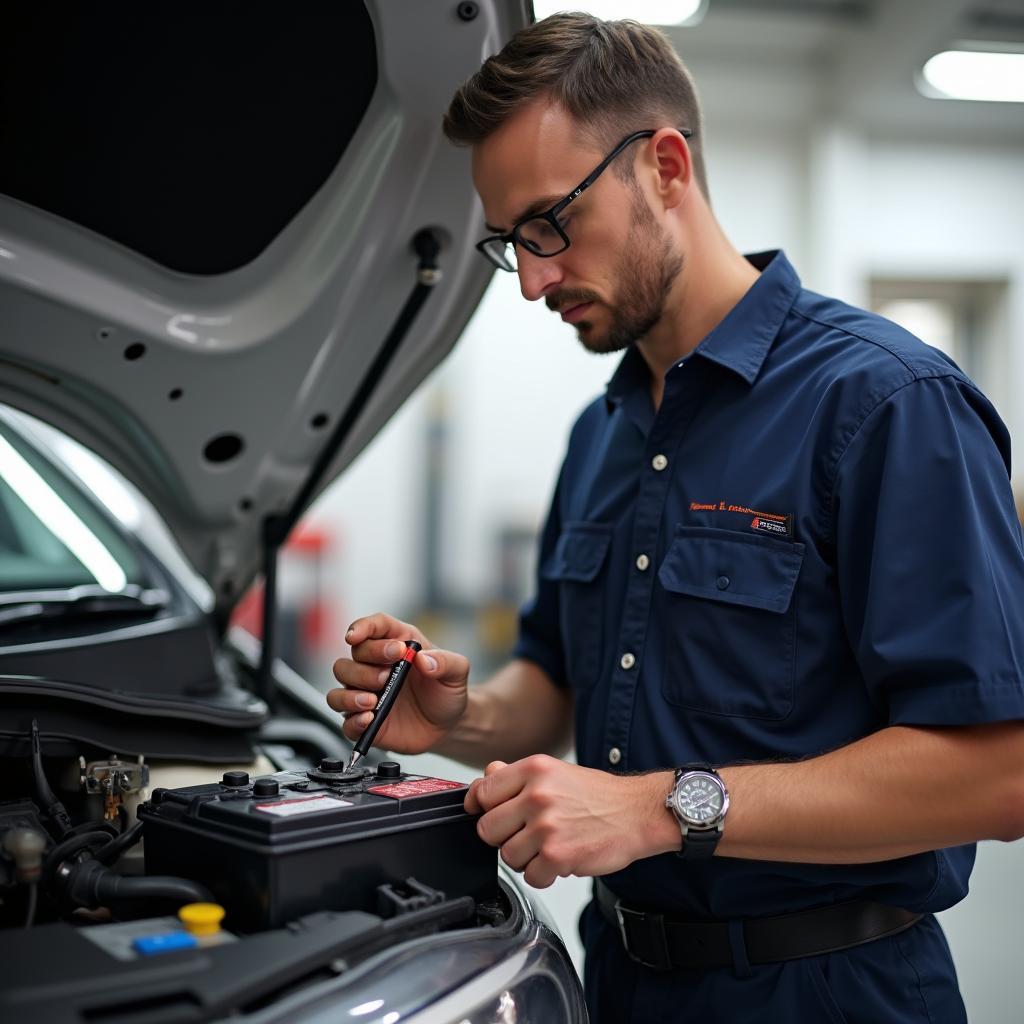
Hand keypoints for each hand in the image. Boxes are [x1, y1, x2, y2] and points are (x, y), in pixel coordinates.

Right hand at [326, 612, 469, 753]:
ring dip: (351, 690)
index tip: (355, 636)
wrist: (449, 724)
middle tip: (387, 676)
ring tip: (372, 700)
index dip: (361, 627)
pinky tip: (369, 720)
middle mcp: (377, 664)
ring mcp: (367, 691)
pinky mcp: (364, 718)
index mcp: (398, 643)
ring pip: (341, 682)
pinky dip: (353, 719)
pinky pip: (345, 718)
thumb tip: (424, 660)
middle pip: (354, 653)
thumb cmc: (447, 691)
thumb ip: (446, 662)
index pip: (374, 626)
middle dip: (367, 663)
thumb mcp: (457, 673)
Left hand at [465, 755, 676, 887]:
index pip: (483, 791)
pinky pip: (530, 877)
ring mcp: (546, 826)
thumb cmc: (598, 795)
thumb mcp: (556, 772)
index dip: (483, 808)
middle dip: (504, 837)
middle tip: (526, 834)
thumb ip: (516, 775)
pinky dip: (543, 875)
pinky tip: (559, 860)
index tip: (489, 814)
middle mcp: (537, 795)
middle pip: (488, 828)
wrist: (638, 812)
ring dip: (525, 858)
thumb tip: (486, 776)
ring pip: (507, 856)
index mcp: (534, 769)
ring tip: (547, 847)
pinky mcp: (558, 856)